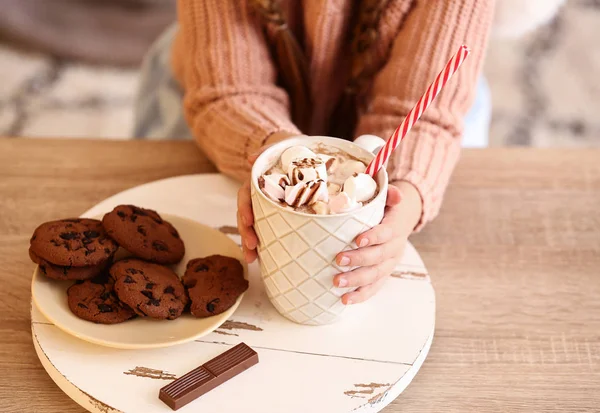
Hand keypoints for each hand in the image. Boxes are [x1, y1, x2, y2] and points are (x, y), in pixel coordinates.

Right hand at [237, 131, 299, 262]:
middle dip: (246, 232)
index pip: (245, 195)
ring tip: (252, 259)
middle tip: (251, 247)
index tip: (248, 221)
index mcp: (258, 180)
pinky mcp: (275, 213)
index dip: (244, 208)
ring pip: (253, 225)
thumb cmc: (291, 148)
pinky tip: (261, 258)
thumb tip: (251, 158)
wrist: (300, 152)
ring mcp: (266, 205)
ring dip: (249, 242)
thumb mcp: (282, 145)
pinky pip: (265, 229)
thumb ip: (268, 149)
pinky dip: (262, 244)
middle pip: (246, 215)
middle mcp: (259, 194)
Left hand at [333, 181, 422, 304]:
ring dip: (356, 280)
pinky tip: (345, 300)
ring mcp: (388, 264)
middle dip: (358, 259)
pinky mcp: (382, 275)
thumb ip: (389, 194)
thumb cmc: (385, 209)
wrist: (399, 222)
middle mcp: (394, 248)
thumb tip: (396, 195)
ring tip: (337, 282)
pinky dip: (360, 295)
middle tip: (338, 259)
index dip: (374, 237)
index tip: (358, 239)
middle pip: (378, 256)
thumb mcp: (388, 198)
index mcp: (395, 228)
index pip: (387, 233)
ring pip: (375, 275)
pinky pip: (374, 288)